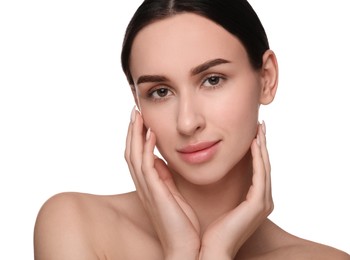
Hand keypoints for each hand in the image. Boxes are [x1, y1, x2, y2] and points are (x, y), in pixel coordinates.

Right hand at [124, 108, 199, 258]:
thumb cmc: (182, 223)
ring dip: (135, 134)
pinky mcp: (155, 193)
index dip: (137, 137)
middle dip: (132, 131)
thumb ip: (164, 177)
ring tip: (138, 115)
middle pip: (131, 152)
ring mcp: (147, 189)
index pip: (137, 155)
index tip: (141, 119)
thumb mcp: (173, 194)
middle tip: (135, 110)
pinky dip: (146, 148)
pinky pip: (146, 166)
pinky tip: (151, 133)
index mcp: (148, 185)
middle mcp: (143, 185)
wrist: (186, 247)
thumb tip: (160, 160)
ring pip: (134, 155)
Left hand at [200, 122, 272, 258]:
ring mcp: (263, 203)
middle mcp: (263, 201)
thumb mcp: (215, 201)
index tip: (252, 134)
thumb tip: (204, 164)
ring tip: (259, 129)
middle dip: (262, 145)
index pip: (257, 170)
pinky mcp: (258, 204)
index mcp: (253, 201)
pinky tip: (255, 144)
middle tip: (260, 125)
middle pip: (264, 166)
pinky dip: (258, 158)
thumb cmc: (209, 229)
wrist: (208, 250)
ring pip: (264, 167)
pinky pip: (260, 175)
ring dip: (263, 147)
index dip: (256, 151)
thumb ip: (216, 184)